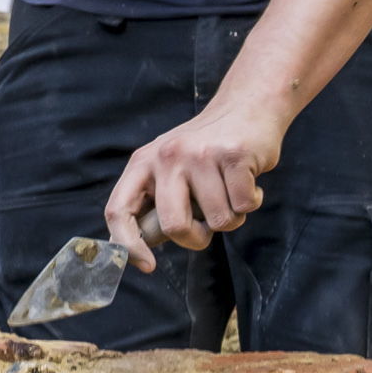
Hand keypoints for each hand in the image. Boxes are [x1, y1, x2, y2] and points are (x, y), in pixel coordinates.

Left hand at [106, 98, 287, 262]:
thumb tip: (141, 249)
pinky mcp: (234, 154)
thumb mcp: (170, 167)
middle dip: (196, 238)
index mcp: (143, 162)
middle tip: (207, 227)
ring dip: (232, 216)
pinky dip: (252, 201)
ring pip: (219, 221)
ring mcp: (201, 154)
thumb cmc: (207, 149)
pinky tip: (247, 180)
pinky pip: (245, 206)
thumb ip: (156, 202)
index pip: (118, 210)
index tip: (147, 266)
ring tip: (231, 191)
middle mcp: (167, 156)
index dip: (128, 245)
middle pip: (174, 226)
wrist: (248, 106)